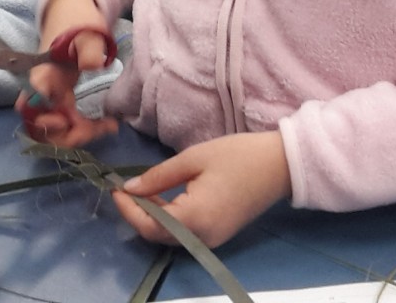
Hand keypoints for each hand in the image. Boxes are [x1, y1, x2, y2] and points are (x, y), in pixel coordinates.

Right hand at [22, 0, 119, 146]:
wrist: (70, 9)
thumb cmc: (77, 19)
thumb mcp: (87, 31)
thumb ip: (88, 50)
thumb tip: (89, 67)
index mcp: (43, 74)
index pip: (33, 106)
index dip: (48, 121)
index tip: (70, 119)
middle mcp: (41, 90)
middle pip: (42, 128)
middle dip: (69, 136)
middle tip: (101, 127)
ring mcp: (49, 96)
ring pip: (54, 131)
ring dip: (78, 136)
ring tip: (108, 126)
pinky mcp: (59, 98)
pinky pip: (65, 122)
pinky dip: (82, 129)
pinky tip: (105, 124)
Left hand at [112, 131, 291, 247]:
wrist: (280, 165)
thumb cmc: (238, 156)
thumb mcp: (193, 158)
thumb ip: (158, 177)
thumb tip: (130, 189)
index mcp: (194, 218)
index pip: (149, 225)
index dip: (127, 209)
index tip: (114, 188)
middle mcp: (202, 237)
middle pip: (157, 235)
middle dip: (137, 214)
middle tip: (124, 188)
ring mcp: (212, 239)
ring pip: (170, 236)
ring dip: (152, 217)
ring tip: (141, 190)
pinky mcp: (219, 235)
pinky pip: (185, 233)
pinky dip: (169, 220)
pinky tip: (163, 199)